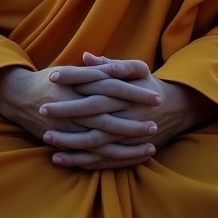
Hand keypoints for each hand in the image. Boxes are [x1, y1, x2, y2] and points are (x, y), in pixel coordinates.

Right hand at [0, 65, 160, 168]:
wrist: (17, 96)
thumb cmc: (50, 80)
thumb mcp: (73, 69)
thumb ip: (95, 69)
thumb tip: (120, 66)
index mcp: (77, 82)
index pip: (111, 84)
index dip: (134, 90)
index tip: (155, 94)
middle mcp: (72, 103)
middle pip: (108, 113)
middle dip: (133, 119)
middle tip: (156, 122)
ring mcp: (67, 125)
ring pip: (101, 137)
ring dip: (127, 143)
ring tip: (151, 145)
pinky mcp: (62, 141)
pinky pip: (89, 154)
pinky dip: (109, 157)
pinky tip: (129, 159)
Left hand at [40, 54, 217, 169]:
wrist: (175, 109)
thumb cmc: (149, 86)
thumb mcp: (137, 69)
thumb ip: (112, 65)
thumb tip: (85, 57)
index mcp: (125, 89)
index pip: (95, 82)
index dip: (74, 78)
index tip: (52, 76)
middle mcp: (125, 111)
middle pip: (91, 111)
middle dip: (65, 111)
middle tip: (42, 109)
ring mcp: (125, 134)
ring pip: (94, 140)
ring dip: (69, 140)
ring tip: (46, 138)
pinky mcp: (125, 150)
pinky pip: (100, 159)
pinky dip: (79, 160)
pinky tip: (59, 159)